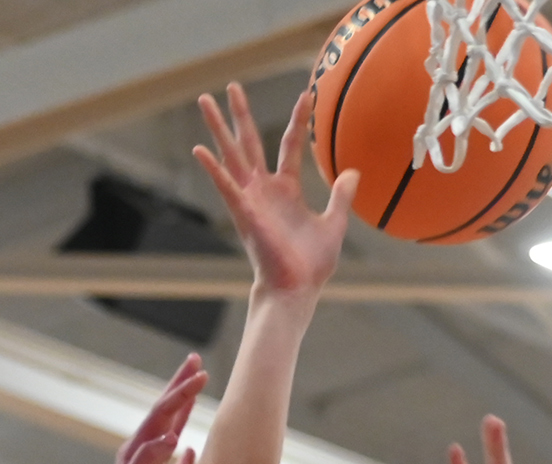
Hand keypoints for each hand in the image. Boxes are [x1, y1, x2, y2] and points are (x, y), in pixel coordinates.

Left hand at [83, 353, 206, 463]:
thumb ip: (150, 460)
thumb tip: (172, 437)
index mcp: (136, 451)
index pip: (162, 413)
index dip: (181, 392)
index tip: (201, 375)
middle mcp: (144, 457)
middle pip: (166, 414)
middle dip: (180, 387)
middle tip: (195, 362)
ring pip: (172, 435)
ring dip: (185, 412)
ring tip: (195, 391)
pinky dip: (186, 458)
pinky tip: (193, 450)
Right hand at [192, 81, 358, 299]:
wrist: (296, 290)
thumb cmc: (311, 265)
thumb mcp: (334, 223)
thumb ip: (341, 196)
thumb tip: (352, 171)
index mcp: (285, 190)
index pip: (288, 146)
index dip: (297, 120)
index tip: (305, 95)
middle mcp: (263, 190)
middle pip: (248, 143)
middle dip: (239, 115)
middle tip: (230, 86)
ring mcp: (250, 200)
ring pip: (231, 155)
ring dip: (217, 128)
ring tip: (204, 101)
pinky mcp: (244, 213)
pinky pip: (226, 186)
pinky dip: (213, 169)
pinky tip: (199, 149)